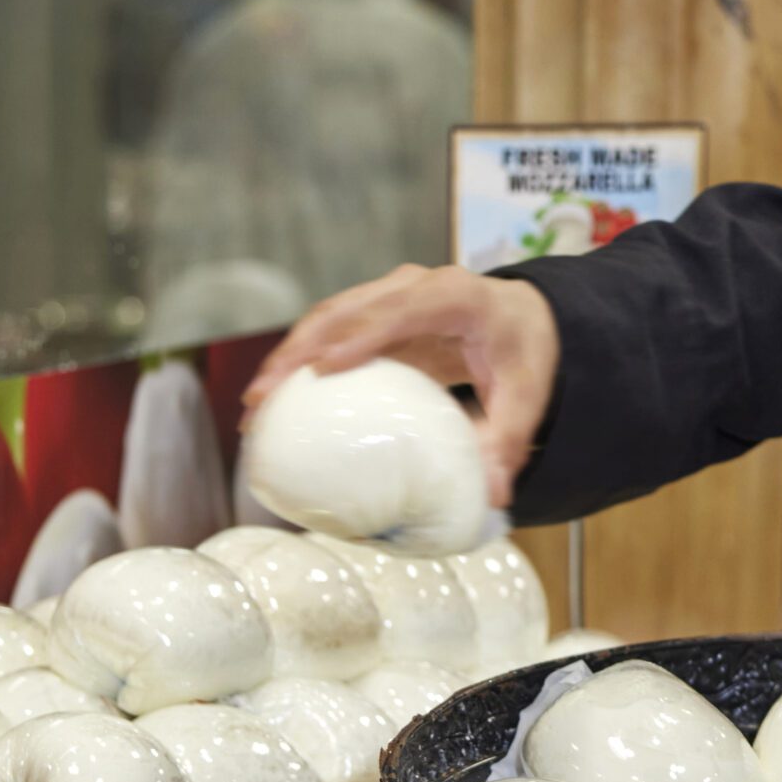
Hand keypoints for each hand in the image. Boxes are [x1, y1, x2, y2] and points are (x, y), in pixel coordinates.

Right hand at [243, 265, 561, 509]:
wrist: (521, 317)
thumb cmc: (523, 352)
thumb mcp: (527, 396)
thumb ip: (508, 440)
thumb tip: (493, 495)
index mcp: (454, 296)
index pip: (402, 309)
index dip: (360, 334)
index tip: (323, 368)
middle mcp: (413, 286)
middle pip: (346, 310)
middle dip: (299, 351)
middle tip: (263, 398)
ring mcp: (388, 295)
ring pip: (326, 317)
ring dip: (286, 357)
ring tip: (254, 405)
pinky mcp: (372, 312)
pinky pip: (328, 331)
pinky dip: (299, 361)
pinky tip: (274, 401)